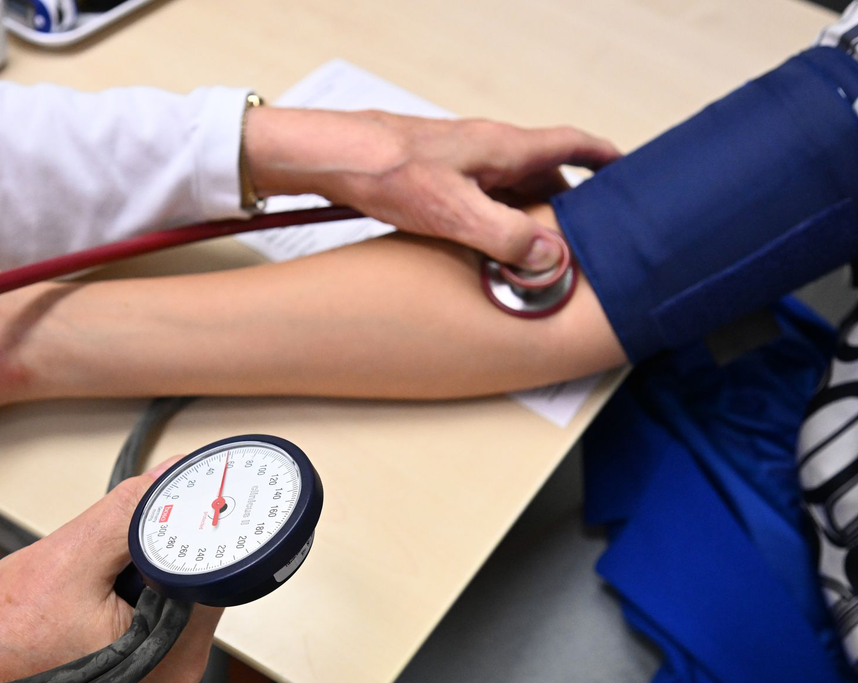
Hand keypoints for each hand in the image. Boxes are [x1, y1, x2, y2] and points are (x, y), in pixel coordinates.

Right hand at [0, 459, 222, 682]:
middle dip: (154, 544)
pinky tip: (84, 588)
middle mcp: (177, 668)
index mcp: (175, 653)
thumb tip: (169, 479)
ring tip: (84, 572)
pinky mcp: (134, 665)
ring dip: (133, 563)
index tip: (171, 493)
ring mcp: (155, 669)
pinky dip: (122, 584)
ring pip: (167, 587)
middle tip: (105, 541)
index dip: (193, 523)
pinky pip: (146, 606)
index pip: (217, 568)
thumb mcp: (65, 560)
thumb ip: (128, 513)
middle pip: (195, 575)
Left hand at [244, 108, 619, 271]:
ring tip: (541, 253)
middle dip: (568, 204)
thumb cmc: (384, 169)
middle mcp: (488, 150)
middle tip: (587, 237)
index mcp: (502, 147)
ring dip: (530, 217)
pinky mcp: (438, 178)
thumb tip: (550, 256)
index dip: (604, 160)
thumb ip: (504, 235)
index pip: (571, 146)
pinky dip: (498, 221)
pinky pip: (484, 198)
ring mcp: (463, 163)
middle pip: (544, 174)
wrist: (331, 156)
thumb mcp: (452, 210)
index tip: (631, 174)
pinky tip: (489, 248)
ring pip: (512, 189)